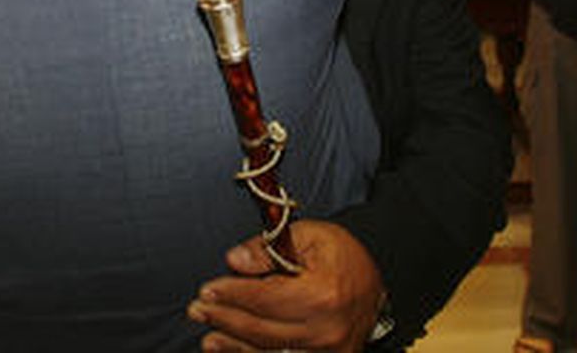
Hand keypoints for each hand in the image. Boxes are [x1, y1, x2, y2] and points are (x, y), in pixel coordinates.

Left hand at [187, 220, 384, 351]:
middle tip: (197, 311)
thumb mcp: (308, 235)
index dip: (230, 295)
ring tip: (209, 339)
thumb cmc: (342, 254)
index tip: (206, 289)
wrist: (379, 278)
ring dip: (234, 348)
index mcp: (322, 294)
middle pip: (261, 331)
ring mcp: (329, 352)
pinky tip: (235, 351)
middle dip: (224, 320)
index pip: (263, 298)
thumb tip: (233, 261)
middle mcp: (326, 330)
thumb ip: (268, 248)